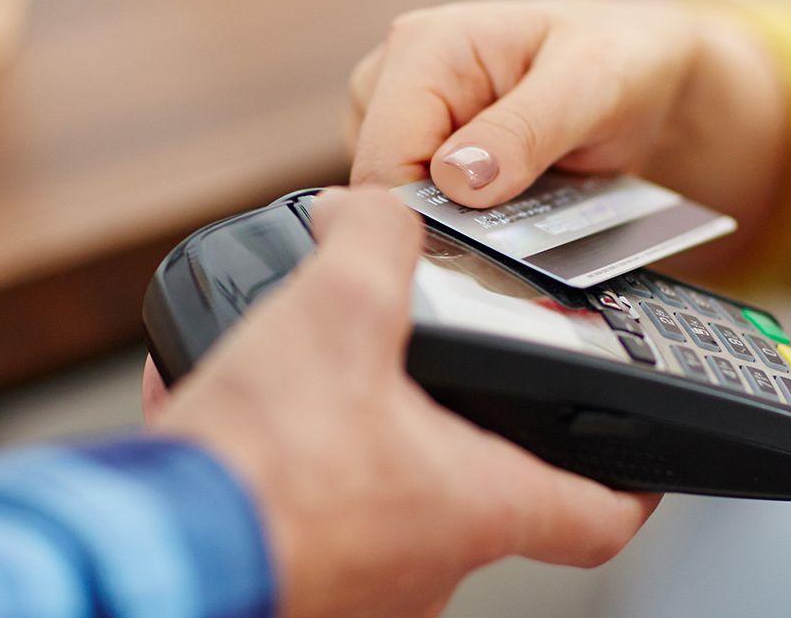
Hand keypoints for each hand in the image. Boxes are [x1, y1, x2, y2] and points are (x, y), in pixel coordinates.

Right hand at [146, 188, 658, 617]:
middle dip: (464, 425)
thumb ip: (375, 246)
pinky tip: (237, 408)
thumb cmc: (262, 472)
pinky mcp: (295, 577)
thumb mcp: (336, 318)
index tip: (637, 455)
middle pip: (483, 490)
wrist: (153, 554)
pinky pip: (306, 505)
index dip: (630, 480)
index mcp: (473, 503)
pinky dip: (288, 457)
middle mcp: (427, 561)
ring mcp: (363, 580)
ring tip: (324, 381)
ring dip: (366, 436)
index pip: (598, 516)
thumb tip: (372, 210)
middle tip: (448, 375)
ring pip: (386, 497)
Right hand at [344, 0, 788, 265]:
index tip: (487, 247)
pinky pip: (415, 205)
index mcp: (425, 47)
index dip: (426, 217)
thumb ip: (524, 131)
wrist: (636, 68)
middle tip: (521, 230)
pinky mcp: (410, 147)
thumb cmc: (617, 61)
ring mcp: (395, 114)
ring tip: (524, 209)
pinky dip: (459, 222)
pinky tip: (508, 210)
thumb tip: (457, 181)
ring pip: (395, 204)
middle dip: (443, 223)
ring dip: (454, 226)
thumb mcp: (590, 87)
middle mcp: (392, 76)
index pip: (384, 162)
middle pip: (381, 188)